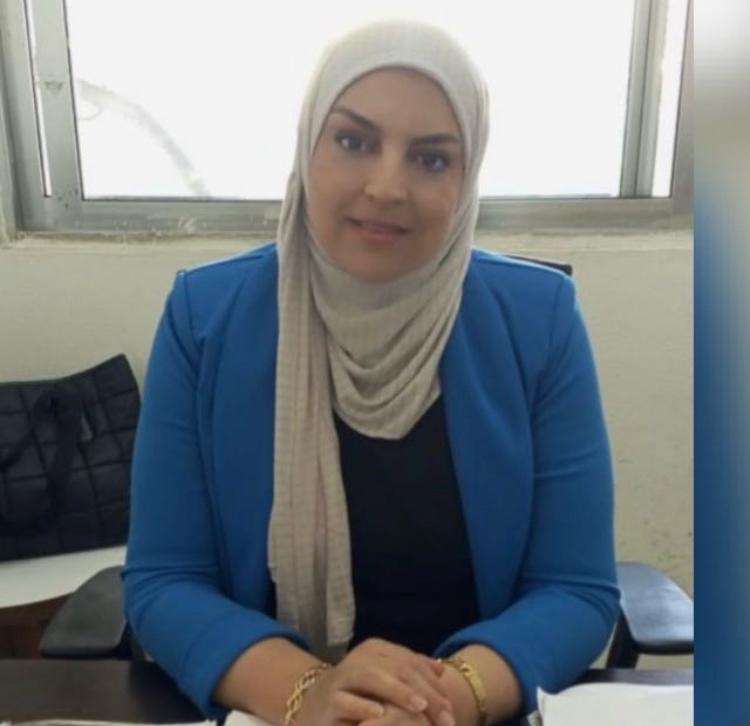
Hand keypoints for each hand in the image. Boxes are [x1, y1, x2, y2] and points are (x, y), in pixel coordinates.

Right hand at [295, 638, 454, 725]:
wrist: (314, 706)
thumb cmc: (357, 694)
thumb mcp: (385, 679)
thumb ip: (410, 671)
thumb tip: (441, 670)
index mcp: (375, 649)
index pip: (410, 661)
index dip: (433, 683)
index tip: (450, 708)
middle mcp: (359, 658)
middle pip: (398, 668)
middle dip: (425, 693)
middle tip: (445, 718)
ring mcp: (342, 677)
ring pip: (372, 677)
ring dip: (398, 692)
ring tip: (420, 707)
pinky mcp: (329, 700)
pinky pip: (346, 701)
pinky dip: (364, 707)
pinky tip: (381, 715)